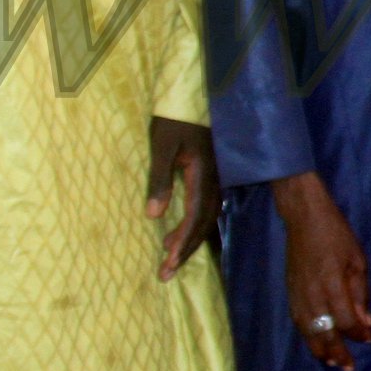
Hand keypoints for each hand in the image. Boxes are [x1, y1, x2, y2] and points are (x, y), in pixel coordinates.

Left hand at [146, 117, 220, 278]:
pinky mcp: (213, 177)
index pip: (195, 218)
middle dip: (185, 250)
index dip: (182, 243)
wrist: (193, 97)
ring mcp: (216, 179)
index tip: (167, 264)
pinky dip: (194, 225)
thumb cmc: (175, 118)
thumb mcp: (161, 146)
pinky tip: (180, 230)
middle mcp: (214, 182)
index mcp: (203, 176)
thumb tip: (154, 216)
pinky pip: (207, 208)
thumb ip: (160, 180)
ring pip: (207, 218)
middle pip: (203, 224)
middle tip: (165, 273)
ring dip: (189, 240)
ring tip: (169, 257)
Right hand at [272, 171, 370, 369]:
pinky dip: (308, 336)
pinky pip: (298, 322)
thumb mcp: (357, 259)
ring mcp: (297, 294)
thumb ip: (360, 292)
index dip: (357, 333)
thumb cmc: (336, 234)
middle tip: (349, 367)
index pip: (345, 318)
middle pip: (324, 332)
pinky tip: (316, 344)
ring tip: (333, 362)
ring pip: (308, 331)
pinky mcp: (289, 293)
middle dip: (338, 351)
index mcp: (332, 283)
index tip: (368, 339)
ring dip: (321, 349)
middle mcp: (312, 294)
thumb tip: (366, 321)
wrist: (302, 218)